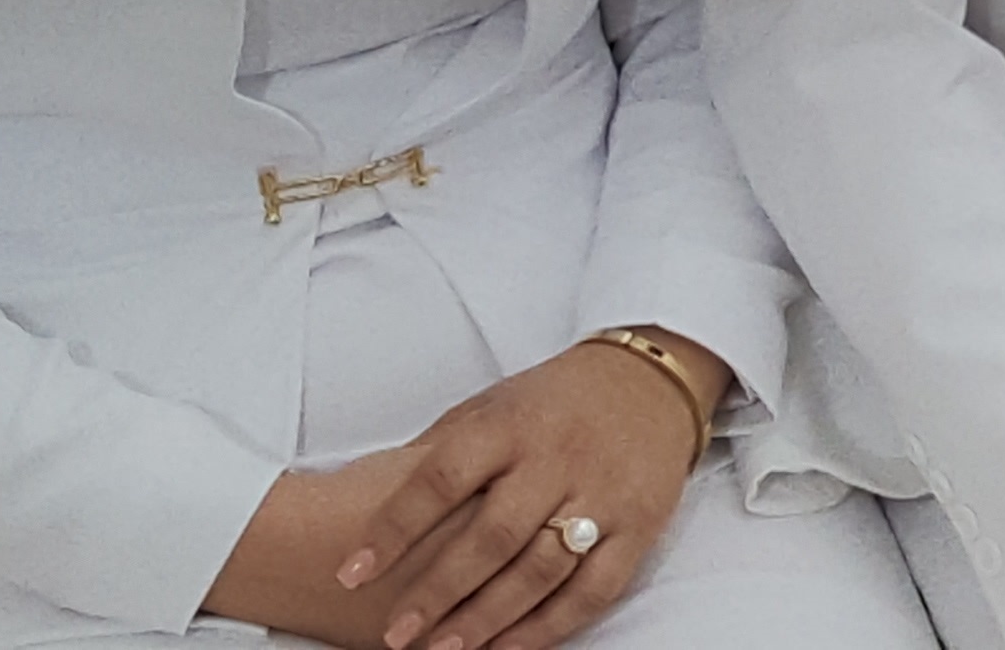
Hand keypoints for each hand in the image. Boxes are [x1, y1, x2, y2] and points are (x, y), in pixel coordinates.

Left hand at [331, 338, 718, 649]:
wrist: (651, 382)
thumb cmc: (554, 400)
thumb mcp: (493, 403)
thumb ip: (442, 449)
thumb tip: (370, 496)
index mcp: (510, 423)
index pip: (441, 478)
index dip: (394, 527)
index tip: (352, 572)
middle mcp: (556, 458)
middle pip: (492, 535)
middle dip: (439, 591)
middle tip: (396, 633)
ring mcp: (602, 495)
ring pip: (540, 569)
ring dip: (488, 618)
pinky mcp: (639, 527)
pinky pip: (593, 589)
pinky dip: (550, 626)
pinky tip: (508, 649)